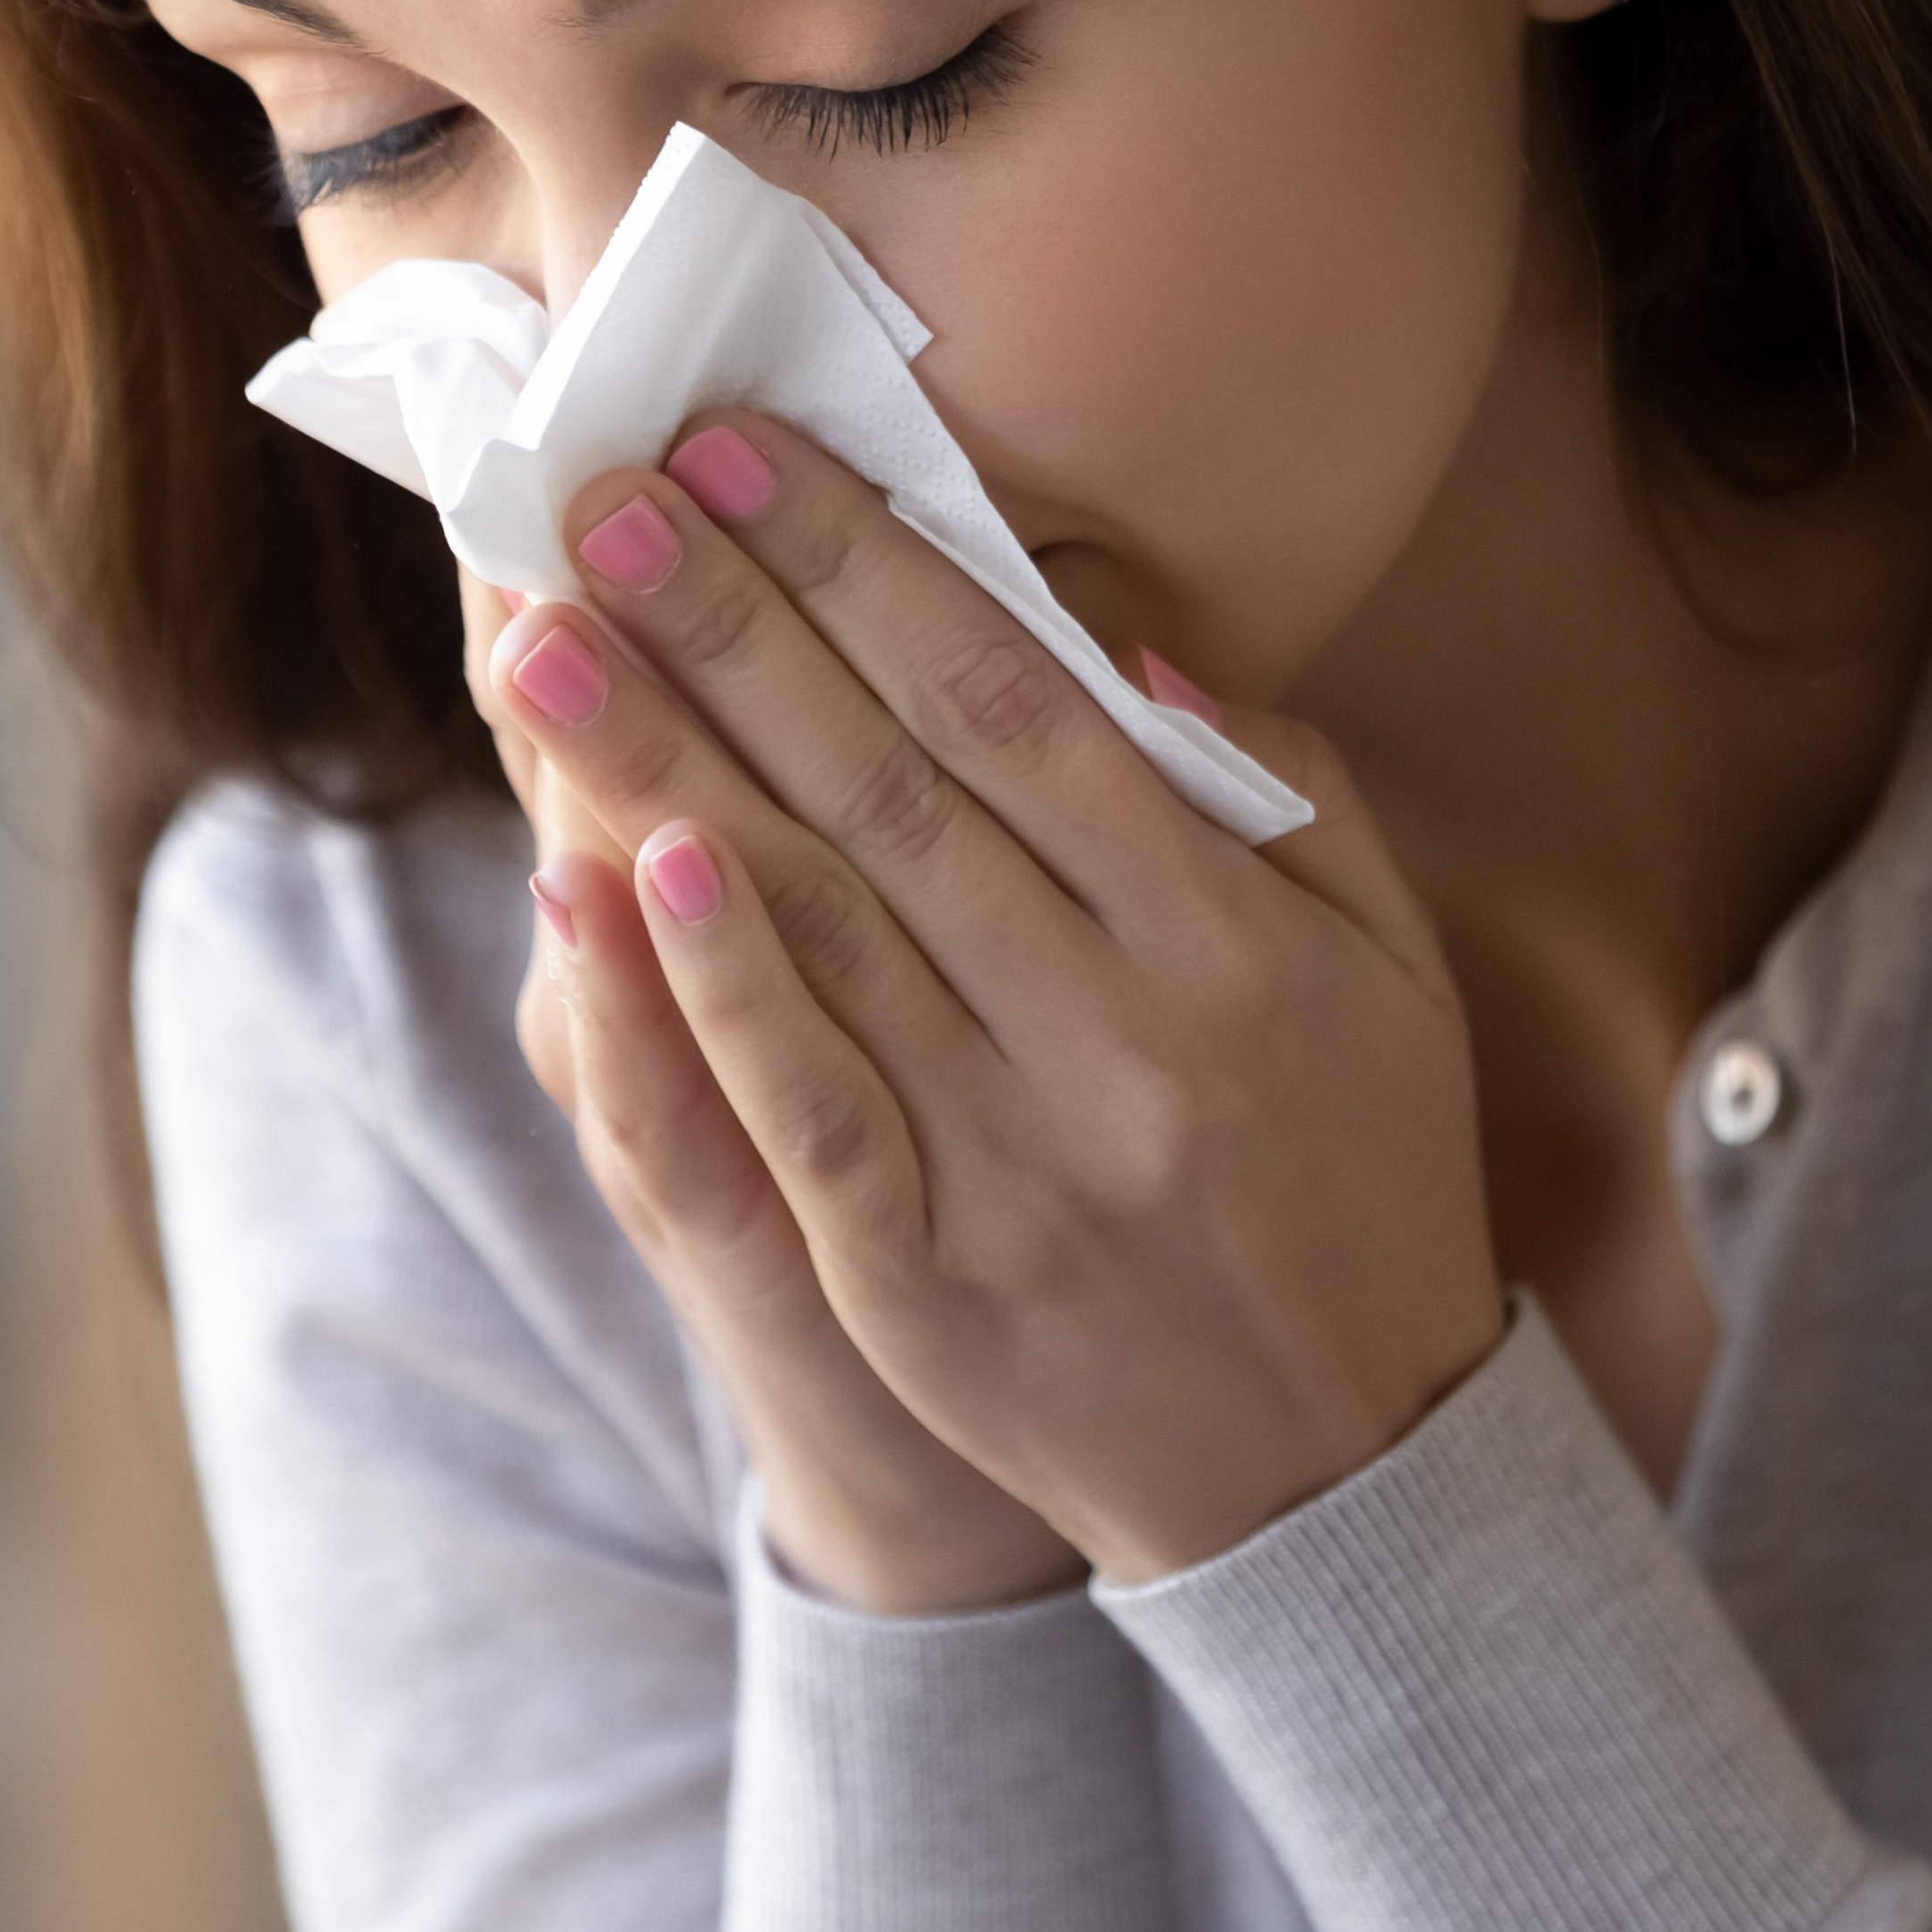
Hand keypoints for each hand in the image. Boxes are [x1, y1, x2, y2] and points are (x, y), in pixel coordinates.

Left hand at [484, 415, 1505, 1586]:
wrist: (1342, 1480)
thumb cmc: (1361, 1179)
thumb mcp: (1386, 966)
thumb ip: (1278, 792)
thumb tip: (1114, 640)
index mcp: (1228, 940)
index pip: (1015, 706)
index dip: (870, 569)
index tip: (746, 452)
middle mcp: (1120, 1036)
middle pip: (890, 786)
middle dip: (734, 624)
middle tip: (600, 493)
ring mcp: (1017, 1164)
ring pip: (820, 927)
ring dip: (668, 767)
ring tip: (546, 642)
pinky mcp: (928, 1282)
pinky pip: (805, 1111)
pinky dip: (713, 988)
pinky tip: (621, 871)